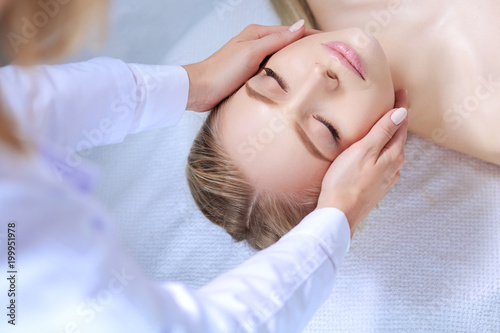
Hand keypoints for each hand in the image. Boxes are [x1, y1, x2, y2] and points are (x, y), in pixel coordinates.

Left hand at [182, 20, 320, 111]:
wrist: (200, 90)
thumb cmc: (222, 71)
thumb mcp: (251, 52)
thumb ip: (276, 40)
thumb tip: (300, 26)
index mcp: (257, 34)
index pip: (292, 32)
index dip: (311, 35)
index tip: (330, 40)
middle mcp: (256, 44)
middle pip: (288, 44)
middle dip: (307, 48)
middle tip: (328, 57)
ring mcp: (253, 59)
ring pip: (281, 58)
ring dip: (296, 62)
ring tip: (315, 69)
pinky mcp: (249, 74)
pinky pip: (273, 70)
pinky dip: (285, 73)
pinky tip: (292, 82)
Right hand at [316, 90, 408, 238]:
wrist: (338, 213)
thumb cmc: (346, 181)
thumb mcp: (364, 151)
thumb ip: (382, 132)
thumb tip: (401, 113)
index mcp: (393, 155)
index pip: (401, 125)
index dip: (401, 107)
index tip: (401, 91)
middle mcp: (393, 167)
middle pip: (398, 138)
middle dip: (397, 121)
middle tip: (393, 104)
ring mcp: (385, 179)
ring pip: (390, 151)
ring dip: (388, 137)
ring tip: (382, 125)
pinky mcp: (374, 186)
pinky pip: (382, 162)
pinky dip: (380, 151)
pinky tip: (371, 151)